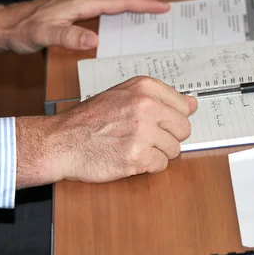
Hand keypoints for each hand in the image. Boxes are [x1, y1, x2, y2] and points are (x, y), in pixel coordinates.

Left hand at [0, 0, 170, 55]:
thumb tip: (94, 39)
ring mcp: (78, 0)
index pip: (118, 0)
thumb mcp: (42, 36)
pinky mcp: (74, 6)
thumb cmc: (22, 30)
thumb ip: (67, 36)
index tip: (163, 6)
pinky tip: (123, 6)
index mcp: (80, 3)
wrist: (3, 25)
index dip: (142, 3)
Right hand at [15, 76, 197, 187]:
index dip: (171, 118)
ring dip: (157, 153)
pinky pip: (161, 166)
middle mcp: (145, 106)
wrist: (62, 141)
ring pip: (174, 149)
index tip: (159, 122)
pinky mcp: (137, 156)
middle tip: (144, 137)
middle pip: (183, 128)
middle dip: (167, 137)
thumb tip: (192, 104)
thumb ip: (158, 97)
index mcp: (143, 87)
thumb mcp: (122, 95)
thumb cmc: (89, 120)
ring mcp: (142, 131)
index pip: (184, 105)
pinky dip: (147, 166)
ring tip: (133, 147)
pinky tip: (129, 158)